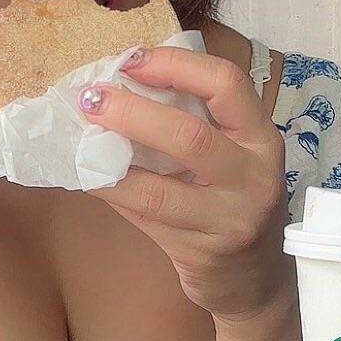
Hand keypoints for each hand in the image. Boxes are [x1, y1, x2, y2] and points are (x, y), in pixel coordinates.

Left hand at [79, 45, 292, 324]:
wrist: (255, 280)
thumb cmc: (232, 203)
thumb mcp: (232, 157)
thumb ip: (190, 121)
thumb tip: (119, 86)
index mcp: (261, 138)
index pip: (226, 84)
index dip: (175, 64)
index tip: (131, 59)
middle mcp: (254, 176)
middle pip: (190, 135)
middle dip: (132, 112)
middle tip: (92, 98)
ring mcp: (229, 219)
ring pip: (159, 190)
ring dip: (110, 162)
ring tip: (79, 139)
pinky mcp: (201, 252)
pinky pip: (145, 217)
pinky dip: (111, 193)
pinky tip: (86, 176)